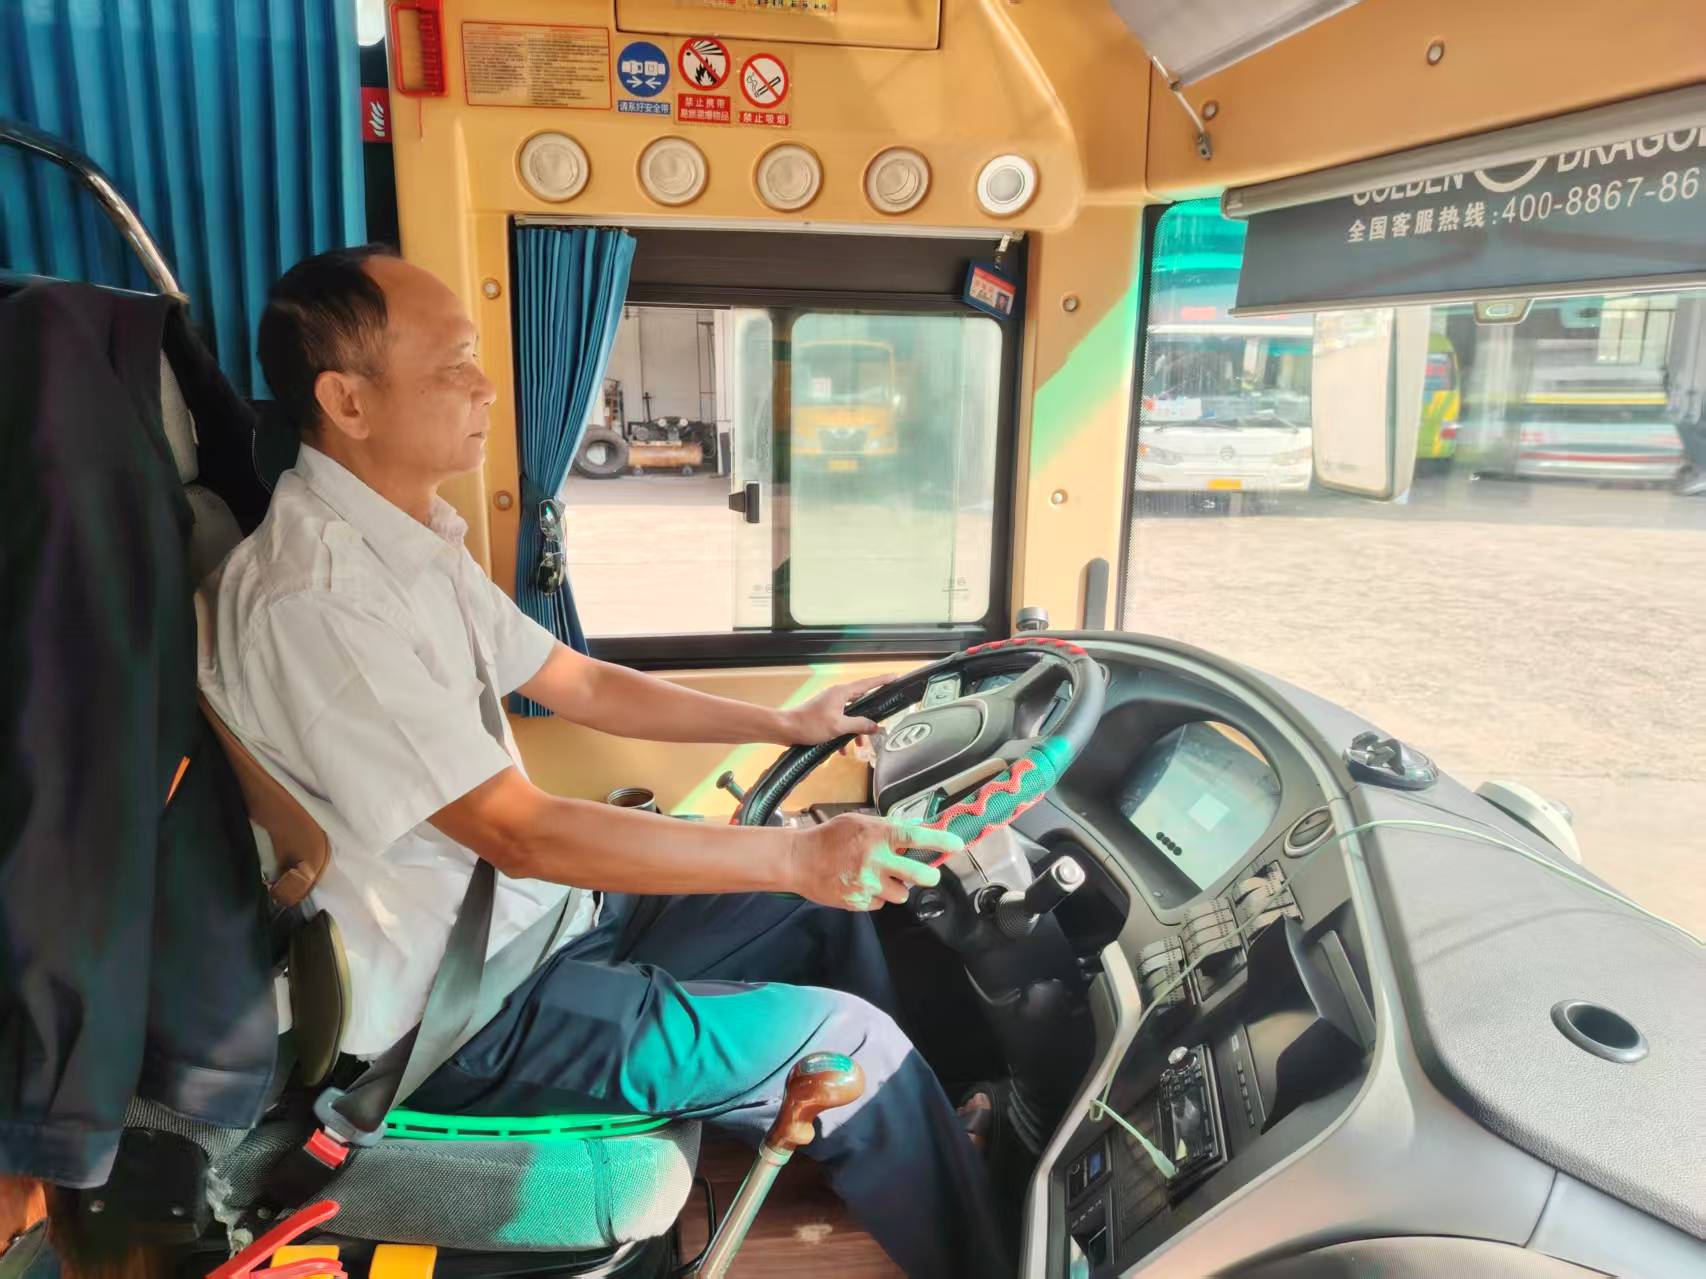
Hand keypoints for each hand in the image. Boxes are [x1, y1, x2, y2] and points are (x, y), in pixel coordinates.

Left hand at [781, 674, 891, 744]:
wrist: (786, 729)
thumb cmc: (811, 725)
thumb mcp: (839, 727)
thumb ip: (859, 725)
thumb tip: (875, 726)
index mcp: (842, 693)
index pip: (868, 684)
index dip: (883, 681)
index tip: (896, 678)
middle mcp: (837, 695)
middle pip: (861, 702)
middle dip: (869, 718)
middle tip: (880, 725)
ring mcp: (830, 704)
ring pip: (850, 716)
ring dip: (855, 731)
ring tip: (859, 746)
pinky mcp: (824, 714)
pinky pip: (840, 722)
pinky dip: (843, 735)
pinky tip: (842, 750)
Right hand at [785, 814, 962, 911]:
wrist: (799, 860)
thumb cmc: (829, 837)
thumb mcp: (859, 822)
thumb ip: (887, 827)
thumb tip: (915, 831)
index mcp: (878, 836)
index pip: (917, 838)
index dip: (941, 841)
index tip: (957, 845)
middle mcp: (876, 860)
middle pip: (920, 875)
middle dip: (929, 875)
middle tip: (928, 873)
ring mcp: (868, 884)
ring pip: (901, 894)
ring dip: (897, 886)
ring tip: (880, 876)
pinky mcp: (858, 902)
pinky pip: (880, 903)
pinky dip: (877, 896)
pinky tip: (863, 885)